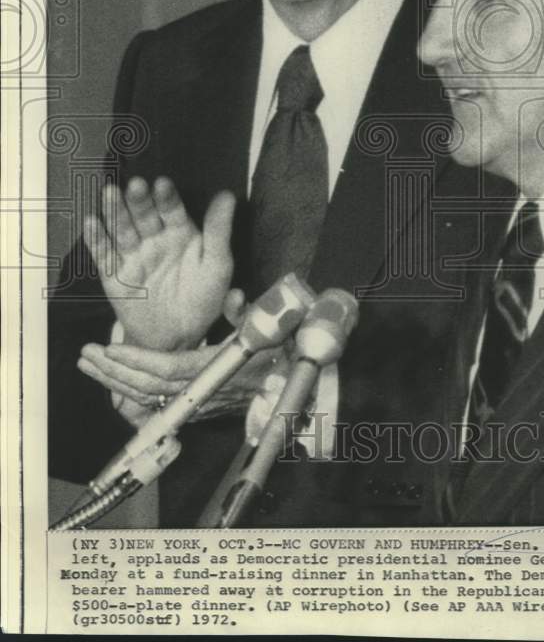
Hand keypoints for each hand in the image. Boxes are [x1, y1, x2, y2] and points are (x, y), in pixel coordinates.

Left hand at [77, 330, 292, 420]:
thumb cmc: (278, 355)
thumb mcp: (264, 330)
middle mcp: (201, 392)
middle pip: (149, 388)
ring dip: (116, 383)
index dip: (137, 360)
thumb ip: (244, 314)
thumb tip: (233, 296)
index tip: (111, 348)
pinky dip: (130, 396)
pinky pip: (155, 407)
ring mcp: (196, 406)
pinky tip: (113, 385)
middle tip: (87, 355)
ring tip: (91, 366)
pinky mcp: (194, 411)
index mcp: (215, 370)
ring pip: (148, 399)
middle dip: (115, 372)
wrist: (291, 389)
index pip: (167, 369)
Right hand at [84, 176, 234, 350]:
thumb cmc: (203, 299)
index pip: (172, 210)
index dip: (167, 198)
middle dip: (139, 201)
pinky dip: (96, 239)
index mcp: (181, 234)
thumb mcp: (217, 265)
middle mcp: (155, 240)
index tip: (163, 184)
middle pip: (145, 216)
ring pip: (122, 230)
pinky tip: (91, 222)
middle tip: (136, 185)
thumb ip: (219, 231)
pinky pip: (104, 255)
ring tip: (110, 193)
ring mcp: (133, 256)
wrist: (177, 338)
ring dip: (115, 212)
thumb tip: (227, 196)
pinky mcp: (114, 275)